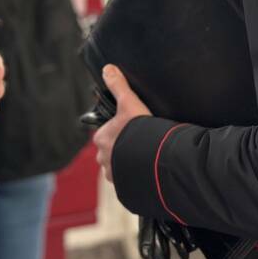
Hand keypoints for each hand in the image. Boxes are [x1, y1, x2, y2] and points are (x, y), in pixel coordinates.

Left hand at [94, 64, 150, 182]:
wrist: (155, 159)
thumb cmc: (140, 130)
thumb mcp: (130, 103)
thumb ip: (119, 85)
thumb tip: (108, 68)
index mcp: (101, 139)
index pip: (106, 134)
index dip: (119, 132)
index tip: (132, 131)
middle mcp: (102, 159)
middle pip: (111, 152)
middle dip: (122, 150)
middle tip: (140, 145)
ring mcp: (114, 176)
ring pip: (119, 169)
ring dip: (129, 165)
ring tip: (147, 159)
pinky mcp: (125, 190)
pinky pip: (129, 184)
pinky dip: (137, 180)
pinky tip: (148, 173)